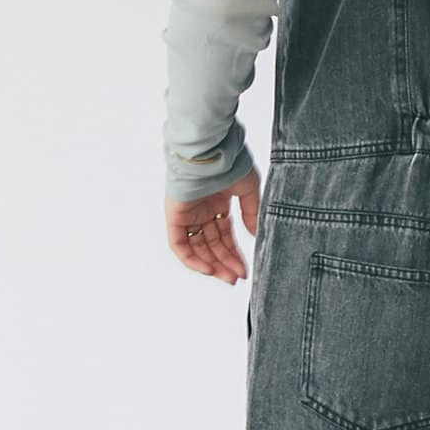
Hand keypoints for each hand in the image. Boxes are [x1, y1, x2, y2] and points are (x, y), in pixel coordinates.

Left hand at [165, 169, 260, 283]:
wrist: (211, 151)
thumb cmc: (229, 163)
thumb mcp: (248, 191)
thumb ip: (251, 214)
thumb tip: (256, 236)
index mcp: (217, 203)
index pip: (224, 236)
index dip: (234, 253)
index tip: (245, 269)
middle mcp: (201, 211)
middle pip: (211, 245)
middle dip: (225, 263)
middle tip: (237, 278)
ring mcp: (187, 214)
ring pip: (197, 248)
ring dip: (212, 264)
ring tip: (228, 278)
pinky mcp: (174, 216)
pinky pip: (179, 245)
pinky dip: (192, 260)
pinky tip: (209, 269)